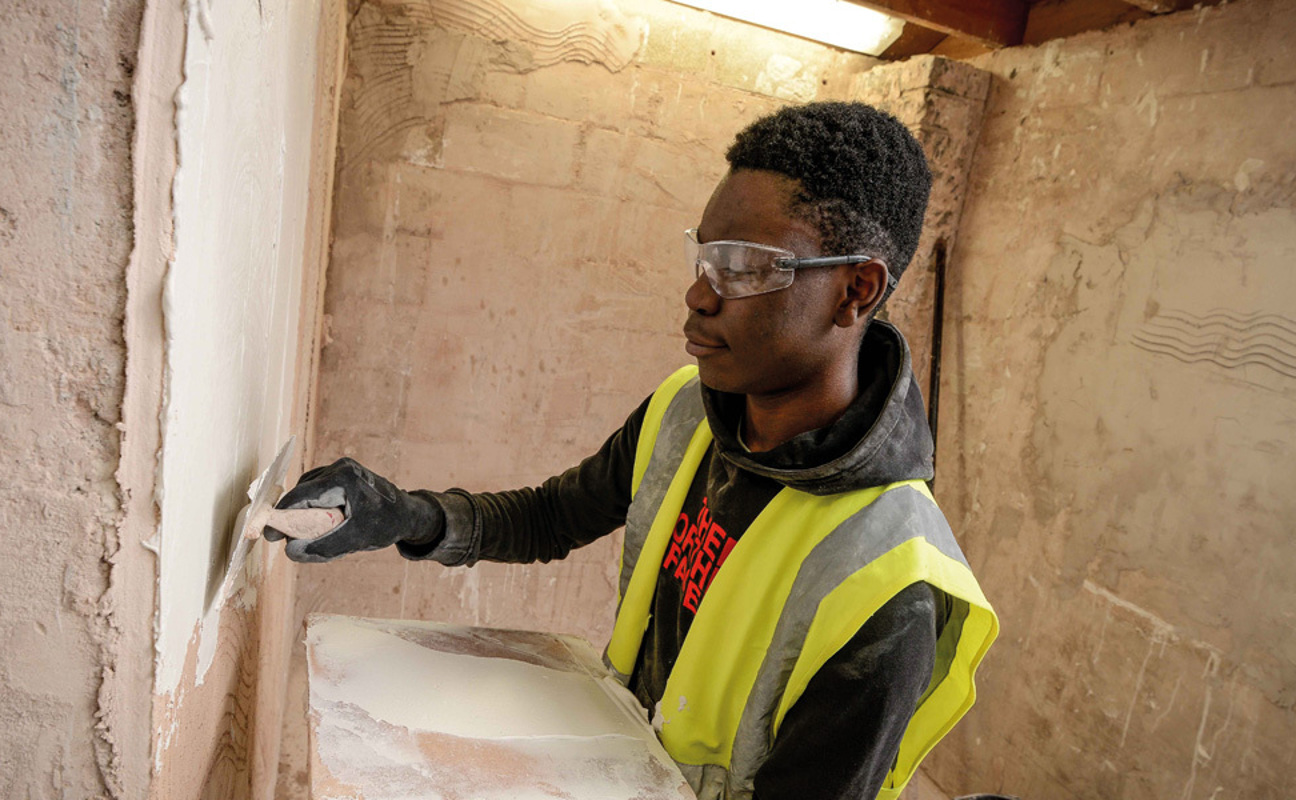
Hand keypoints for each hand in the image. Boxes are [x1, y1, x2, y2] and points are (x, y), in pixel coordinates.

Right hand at [265, 457, 443, 562]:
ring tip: (316, 536)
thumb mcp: (355, 539)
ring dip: (306, 516)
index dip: (281, 516)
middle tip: (288, 541)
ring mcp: (340, 470)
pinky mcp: (340, 477)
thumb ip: (323, 546)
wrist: (409, 515)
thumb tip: (290, 551)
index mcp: (342, 477)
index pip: (301, 495)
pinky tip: (326, 527)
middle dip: (294, 519)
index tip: (269, 535)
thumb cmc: (386, 525)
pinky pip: (317, 494)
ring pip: (308, 495)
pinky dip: (315, 511)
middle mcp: (339, 468)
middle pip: (302, 494)